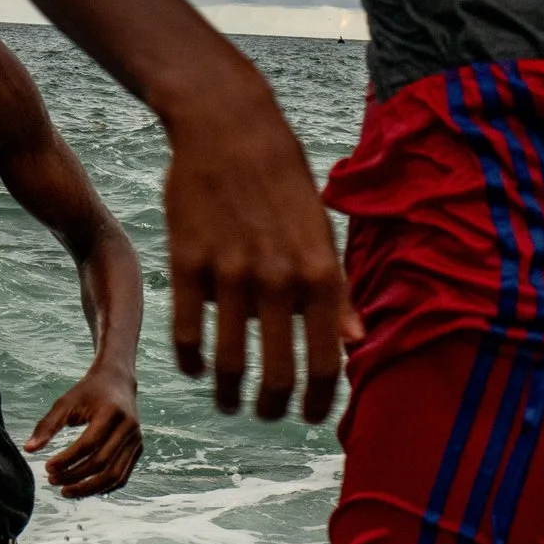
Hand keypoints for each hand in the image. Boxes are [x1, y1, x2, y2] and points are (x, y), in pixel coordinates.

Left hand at [26, 364, 141, 496]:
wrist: (117, 381)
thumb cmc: (88, 392)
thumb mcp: (66, 402)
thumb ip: (47, 425)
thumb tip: (29, 449)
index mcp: (112, 412)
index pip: (89, 443)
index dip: (68, 459)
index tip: (48, 467)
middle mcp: (128, 427)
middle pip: (102, 463)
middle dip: (75, 476)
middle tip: (52, 481)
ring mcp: (136, 440)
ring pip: (114, 475)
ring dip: (89, 488)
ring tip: (66, 492)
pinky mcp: (137, 449)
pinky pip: (121, 477)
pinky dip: (102, 488)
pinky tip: (82, 488)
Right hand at [163, 95, 358, 422]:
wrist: (228, 127)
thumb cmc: (284, 180)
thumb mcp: (322, 232)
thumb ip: (338, 292)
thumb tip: (357, 343)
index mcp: (320, 274)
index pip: (326, 363)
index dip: (319, 401)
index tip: (310, 416)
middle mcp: (278, 280)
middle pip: (277, 375)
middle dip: (274, 408)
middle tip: (268, 413)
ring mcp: (230, 274)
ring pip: (229, 363)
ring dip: (229, 395)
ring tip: (230, 403)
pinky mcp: (187, 264)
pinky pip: (186, 333)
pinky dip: (192, 362)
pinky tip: (197, 368)